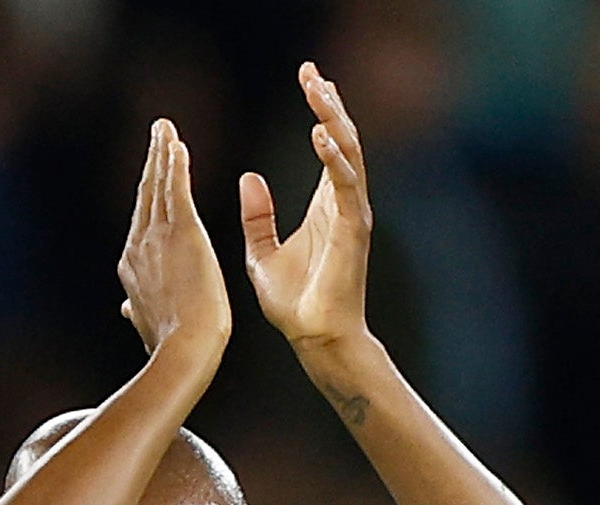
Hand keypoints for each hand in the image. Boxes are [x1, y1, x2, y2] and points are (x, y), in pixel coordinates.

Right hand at [119, 118, 230, 363]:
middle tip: (158, 133)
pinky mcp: (183, 232)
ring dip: (163, 153)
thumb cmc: (173, 345)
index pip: (142, 221)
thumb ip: (137, 310)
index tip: (153, 173)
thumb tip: (125, 308)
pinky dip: (176, 164)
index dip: (148, 192)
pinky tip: (177, 144)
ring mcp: (158, 238)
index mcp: (134, 266)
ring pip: (160, 185)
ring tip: (166, 129)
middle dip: (152, 161)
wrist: (184, 350)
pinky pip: (177, 190)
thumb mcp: (147, 324)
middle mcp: (139, 246)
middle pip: (146, 194)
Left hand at [240, 64, 372, 356]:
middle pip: (341, 140)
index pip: (327, 145)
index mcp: (324, 205)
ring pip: (348, 155)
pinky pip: (345, 187)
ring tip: (318, 90)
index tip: (308, 77)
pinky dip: (334, 159)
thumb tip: (248, 177)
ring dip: (333, 120)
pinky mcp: (352, 232)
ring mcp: (351, 215)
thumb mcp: (262, 253)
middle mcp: (343, 203)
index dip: (321, 109)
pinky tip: (321, 134)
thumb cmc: (295, 304)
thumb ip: (258, 216)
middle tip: (312, 71)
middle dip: (328, 103)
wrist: (314, 339)